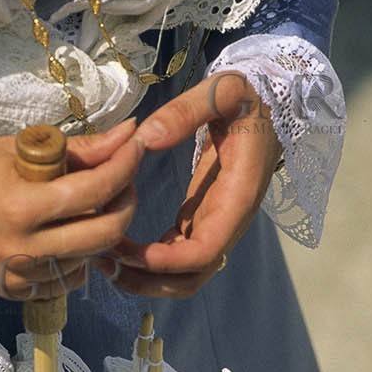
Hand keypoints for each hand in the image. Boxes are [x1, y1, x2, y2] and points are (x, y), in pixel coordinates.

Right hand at [0, 119, 144, 298]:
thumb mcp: (16, 148)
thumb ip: (78, 149)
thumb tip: (128, 135)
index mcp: (19, 207)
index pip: (95, 190)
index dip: (125, 164)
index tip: (136, 146)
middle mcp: (22, 249)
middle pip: (105, 234)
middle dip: (126, 202)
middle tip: (122, 180)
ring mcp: (19, 276)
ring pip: (92, 259)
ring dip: (104, 230)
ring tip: (93, 204)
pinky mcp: (16, 291)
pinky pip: (68, 278)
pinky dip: (80, 256)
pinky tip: (69, 233)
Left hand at [102, 72, 281, 297]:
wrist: (266, 106)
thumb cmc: (246, 97)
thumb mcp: (222, 91)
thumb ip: (187, 110)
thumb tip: (146, 138)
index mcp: (237, 196)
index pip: (207, 251)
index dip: (169, 262)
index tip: (131, 253)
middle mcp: (228, 220)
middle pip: (192, 277)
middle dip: (149, 280)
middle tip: (106, 264)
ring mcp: (215, 224)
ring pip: (183, 275)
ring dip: (145, 278)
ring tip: (105, 261)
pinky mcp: (201, 220)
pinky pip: (176, 255)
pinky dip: (148, 260)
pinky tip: (117, 246)